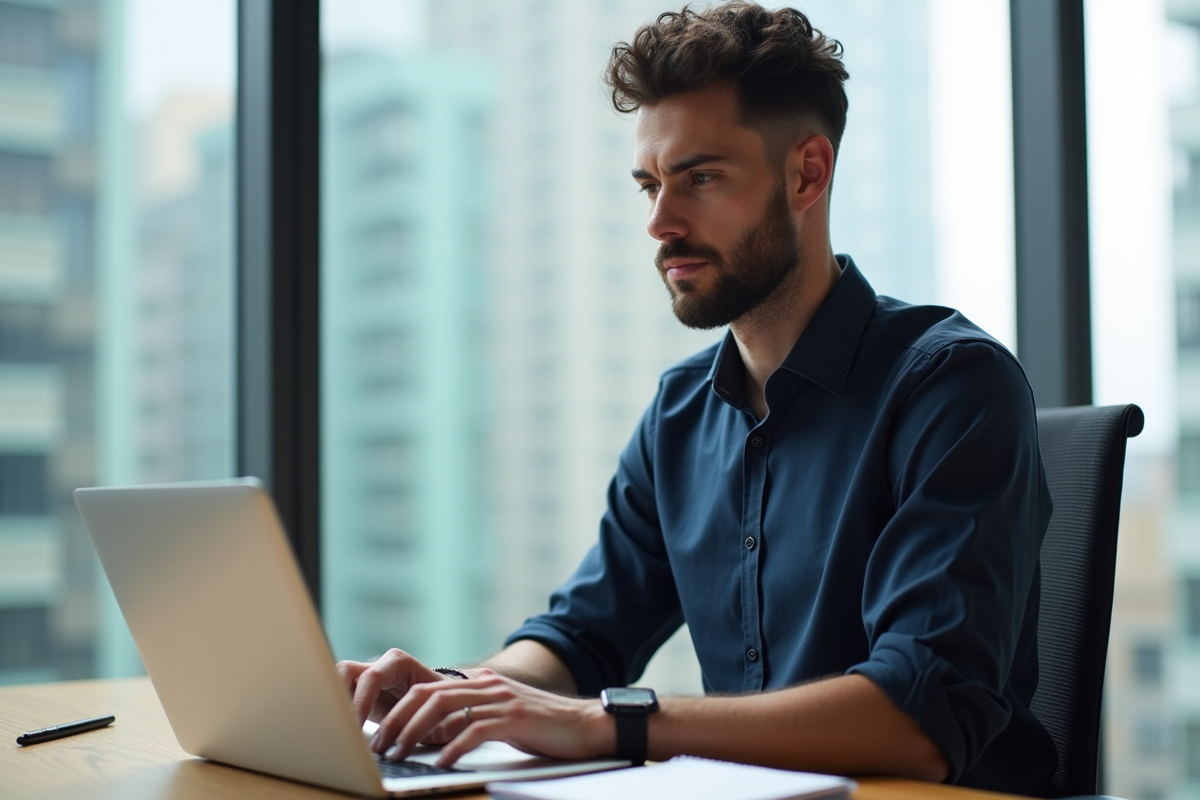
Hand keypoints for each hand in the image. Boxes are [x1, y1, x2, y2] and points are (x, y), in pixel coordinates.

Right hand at [336, 648, 449, 727]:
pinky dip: (335, 712)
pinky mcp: (357, 693)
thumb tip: (426, 734)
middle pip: (345, 670)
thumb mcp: (442, 711)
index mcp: (399, 663)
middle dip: (338, 697)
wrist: (439, 705)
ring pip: (335, 680)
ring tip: (336, 729)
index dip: (361, 701)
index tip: (356, 724)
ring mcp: (366, 678)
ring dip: (333, 703)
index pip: (373, 676)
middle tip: (340, 726)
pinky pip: (338, 696)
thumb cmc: (443, 705)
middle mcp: (379, 666)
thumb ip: (434, 717)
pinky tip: (339, 731)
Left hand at [369, 668, 614, 766]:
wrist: (587, 725)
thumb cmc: (544, 728)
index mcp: (482, 684)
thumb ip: (475, 717)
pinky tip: (440, 763)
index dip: (400, 710)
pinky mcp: (516, 718)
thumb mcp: (503, 717)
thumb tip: (439, 734)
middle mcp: (488, 686)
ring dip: (416, 734)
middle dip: (398, 720)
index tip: (382, 734)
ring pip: (445, 709)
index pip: (428, 689)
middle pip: (428, 695)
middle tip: (382, 746)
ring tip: (400, 754)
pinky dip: (453, 747)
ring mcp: (502, 699)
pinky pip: (475, 730)